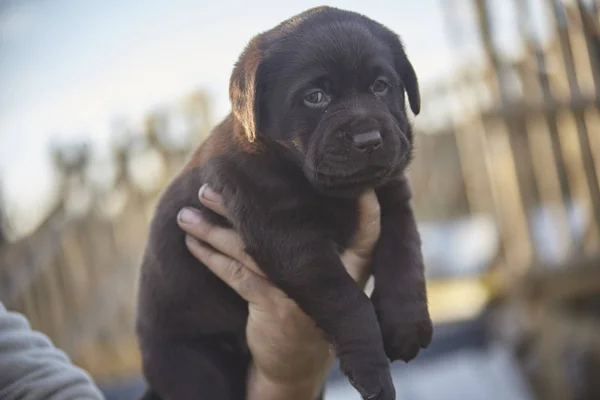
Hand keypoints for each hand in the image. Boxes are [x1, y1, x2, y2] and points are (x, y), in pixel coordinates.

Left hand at [177, 185, 380, 399]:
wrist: (296, 363)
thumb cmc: (313, 307)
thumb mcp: (335, 280)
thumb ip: (329, 244)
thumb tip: (290, 193)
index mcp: (353, 266)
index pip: (365, 229)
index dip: (364, 205)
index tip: (337, 176)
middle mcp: (329, 275)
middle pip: (285, 225)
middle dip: (242, 203)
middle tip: (211, 185)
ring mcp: (298, 289)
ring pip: (250, 246)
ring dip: (214, 226)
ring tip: (189, 210)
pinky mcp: (272, 305)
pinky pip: (234, 272)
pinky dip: (210, 254)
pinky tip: (191, 241)